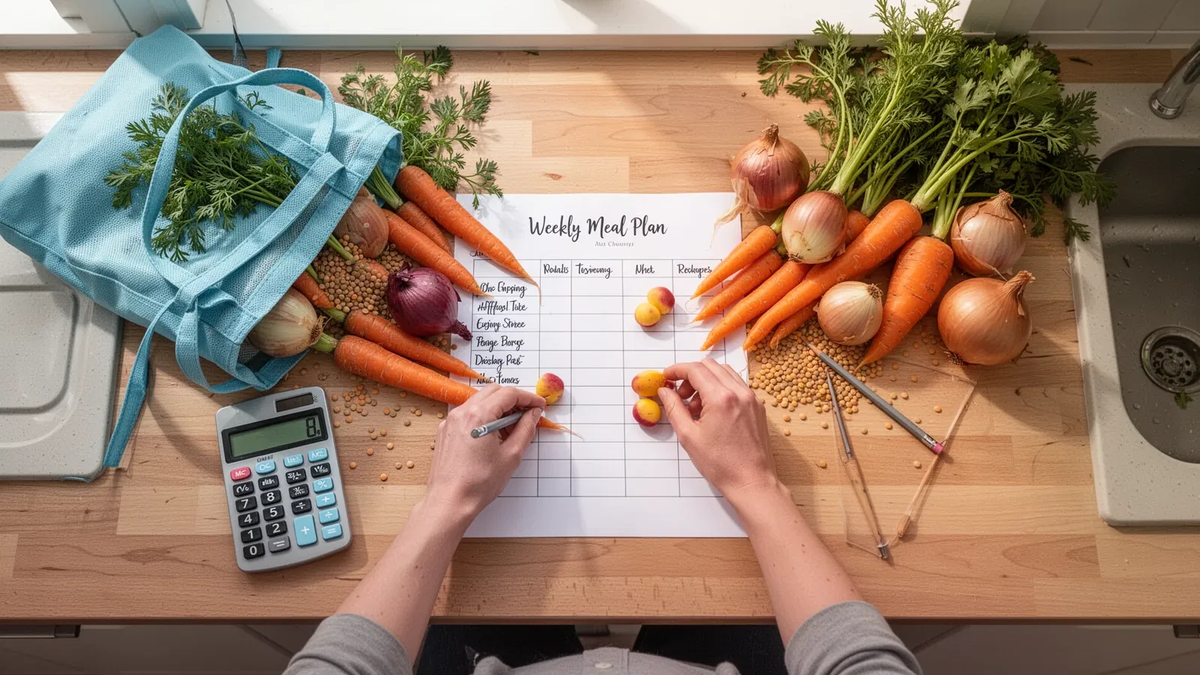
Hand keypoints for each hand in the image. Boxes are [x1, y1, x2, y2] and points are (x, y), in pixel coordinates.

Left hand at [425, 385, 544, 526]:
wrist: (450, 501)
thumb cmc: (479, 483)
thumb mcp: (511, 456)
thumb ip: (525, 429)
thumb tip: (533, 414)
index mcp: (479, 416)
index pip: (508, 394)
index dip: (528, 397)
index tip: (539, 405)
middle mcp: (462, 413)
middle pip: (493, 392)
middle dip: (513, 400)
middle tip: (528, 414)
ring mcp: (450, 421)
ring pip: (479, 401)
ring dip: (498, 408)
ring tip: (512, 428)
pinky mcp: (445, 431)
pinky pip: (468, 414)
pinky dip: (484, 416)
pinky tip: (493, 434)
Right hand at [658, 359, 780, 508]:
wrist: (751, 481)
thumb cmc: (721, 464)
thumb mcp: (688, 436)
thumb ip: (674, 408)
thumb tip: (665, 391)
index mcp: (721, 398)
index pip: (695, 370)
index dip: (677, 370)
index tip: (667, 376)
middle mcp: (739, 393)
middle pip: (710, 366)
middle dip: (690, 375)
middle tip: (679, 395)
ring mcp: (752, 398)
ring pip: (724, 373)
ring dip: (706, 381)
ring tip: (695, 406)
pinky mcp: (757, 406)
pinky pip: (736, 386)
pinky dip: (720, 389)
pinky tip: (712, 410)